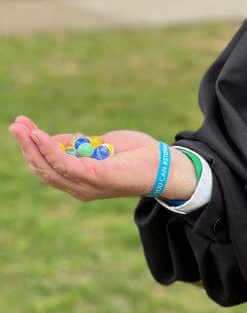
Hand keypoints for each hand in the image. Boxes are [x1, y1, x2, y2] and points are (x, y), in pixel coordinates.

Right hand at [9, 116, 196, 202]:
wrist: (165, 165)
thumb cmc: (136, 155)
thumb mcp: (100, 145)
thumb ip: (77, 145)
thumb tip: (51, 138)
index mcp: (80, 180)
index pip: (48, 167)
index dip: (32, 148)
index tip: (21, 126)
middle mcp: (79, 187)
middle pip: (43, 169)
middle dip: (26, 147)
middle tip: (15, 125)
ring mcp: (86, 185)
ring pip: (49, 167)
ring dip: (32, 147)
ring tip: (21, 128)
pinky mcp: (94, 178)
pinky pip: (64, 164)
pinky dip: (48, 150)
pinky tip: (38, 135)